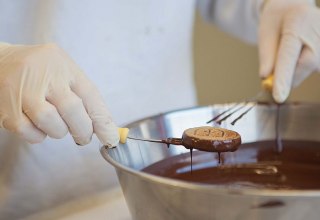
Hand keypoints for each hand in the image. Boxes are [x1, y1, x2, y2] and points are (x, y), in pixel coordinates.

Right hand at [0, 43, 118, 145]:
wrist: (0, 62)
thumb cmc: (39, 72)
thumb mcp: (64, 74)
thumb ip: (83, 97)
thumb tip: (105, 129)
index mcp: (63, 65)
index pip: (90, 94)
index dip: (103, 120)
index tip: (112, 138)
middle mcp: (44, 74)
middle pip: (72, 109)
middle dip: (82, 130)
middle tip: (83, 137)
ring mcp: (23, 89)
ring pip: (52, 123)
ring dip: (58, 131)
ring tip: (55, 124)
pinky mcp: (6, 107)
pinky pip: (29, 132)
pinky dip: (37, 135)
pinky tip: (36, 125)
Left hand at [258, 0, 319, 102]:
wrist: (295, 7)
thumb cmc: (278, 21)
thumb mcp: (266, 32)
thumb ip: (267, 55)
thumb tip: (266, 77)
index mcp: (297, 22)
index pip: (289, 55)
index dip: (283, 78)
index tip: (278, 97)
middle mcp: (319, 31)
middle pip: (304, 65)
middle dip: (287, 77)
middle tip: (272, 78)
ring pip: (309, 69)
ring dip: (295, 71)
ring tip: (289, 52)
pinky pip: (314, 67)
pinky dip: (301, 69)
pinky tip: (299, 55)